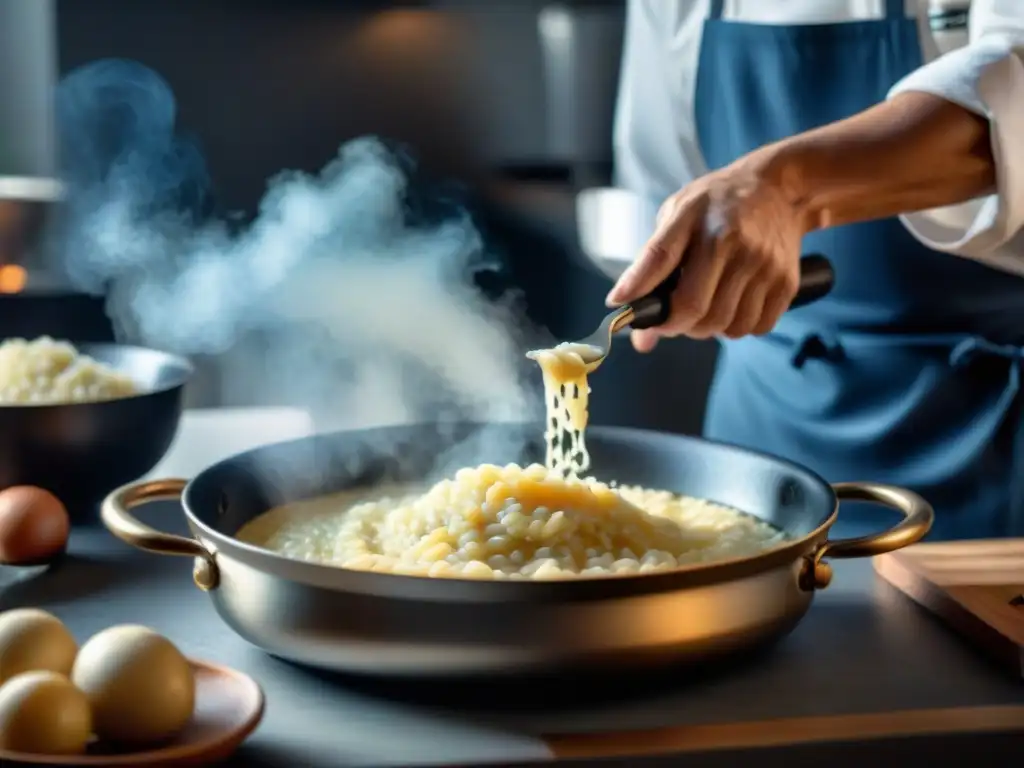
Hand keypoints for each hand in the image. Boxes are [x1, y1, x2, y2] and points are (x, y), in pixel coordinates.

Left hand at [605, 159, 808, 352]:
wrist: (780, 189)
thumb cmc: (718, 204)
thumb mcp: (678, 212)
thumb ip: (650, 262)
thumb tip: (626, 314)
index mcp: (697, 221)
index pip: (659, 261)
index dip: (640, 294)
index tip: (629, 313)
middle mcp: (733, 243)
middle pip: (694, 311)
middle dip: (676, 324)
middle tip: (674, 315)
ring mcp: (763, 264)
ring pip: (726, 327)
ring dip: (709, 328)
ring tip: (707, 306)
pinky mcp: (785, 282)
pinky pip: (755, 327)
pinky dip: (738, 326)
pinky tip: (733, 306)